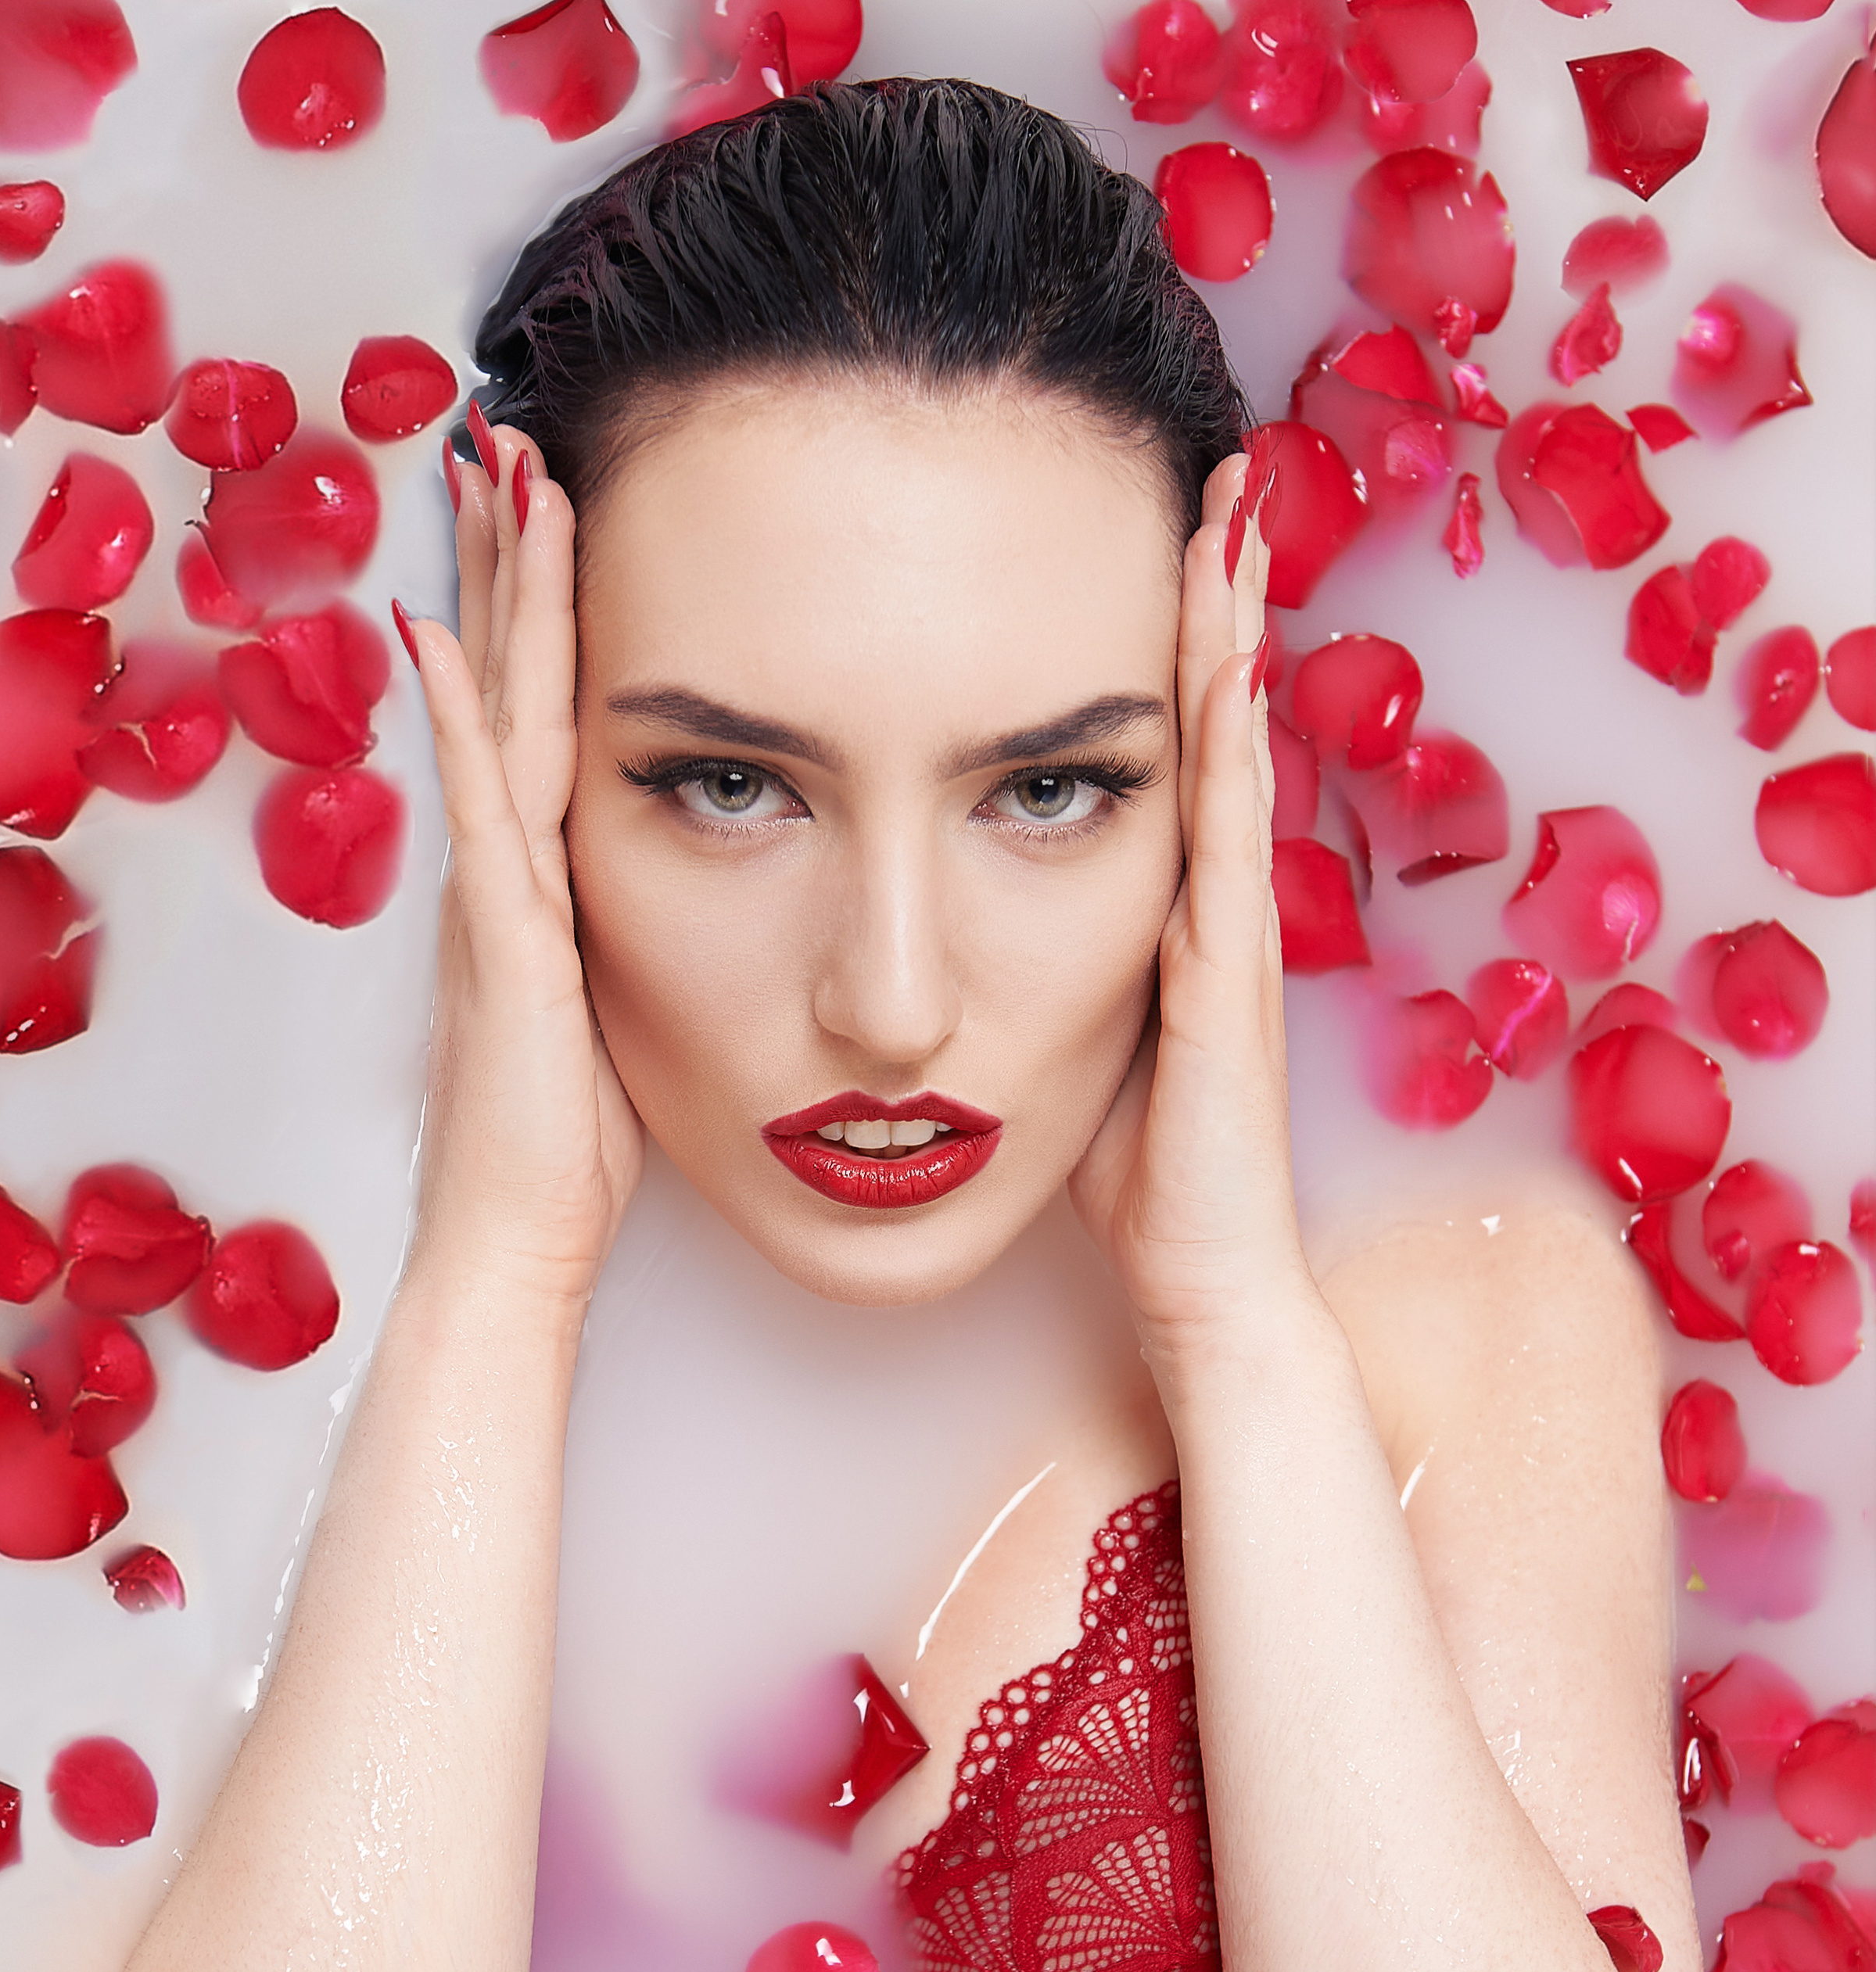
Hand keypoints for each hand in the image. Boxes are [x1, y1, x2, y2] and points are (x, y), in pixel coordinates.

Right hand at [401, 422, 642, 1314]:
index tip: (554, 506)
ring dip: (495, 592)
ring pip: (497, 712)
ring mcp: (496, 897)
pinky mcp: (502, 942)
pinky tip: (436, 635)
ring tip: (492, 474)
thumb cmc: (573, 1155)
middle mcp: (509, 871)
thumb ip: (641, 945)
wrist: (518, 1243)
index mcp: (547, 884)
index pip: (547, 715)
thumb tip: (705, 900)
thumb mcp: (627, 1020)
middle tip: (505, 436)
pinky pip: (478, 807)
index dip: (542, 611)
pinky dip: (460, 719)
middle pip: (509, 680)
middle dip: (506, 558)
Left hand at [1069, 452, 1311, 1367]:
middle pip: (1213, 714)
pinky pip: (1229, 833)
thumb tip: (959, 927)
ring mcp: (1230, 928)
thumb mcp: (1062, 1044)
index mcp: (1164, 908)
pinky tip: (1228, 656)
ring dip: (1234, 628)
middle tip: (1212, 468)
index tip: (1149, 529)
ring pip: (1233, 748)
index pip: (1164, 745)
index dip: (1163, 639)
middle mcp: (1209, 898)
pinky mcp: (1228, 975)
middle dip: (1215, 593)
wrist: (1197, 1280)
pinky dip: (1230, 740)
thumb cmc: (1129, 1177)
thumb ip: (1035, 973)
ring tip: (1231, 512)